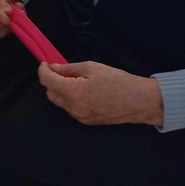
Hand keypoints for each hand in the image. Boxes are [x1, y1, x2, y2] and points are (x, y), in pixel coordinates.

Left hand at [39, 61, 164, 127]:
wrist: (141, 101)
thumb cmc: (119, 82)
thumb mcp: (91, 68)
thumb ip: (68, 68)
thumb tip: (54, 67)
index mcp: (73, 93)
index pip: (46, 81)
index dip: (43, 70)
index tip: (46, 63)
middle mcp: (73, 108)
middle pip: (50, 93)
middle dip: (52, 81)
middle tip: (62, 70)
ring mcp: (80, 117)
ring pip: (60, 102)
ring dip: (61, 90)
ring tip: (76, 80)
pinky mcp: (88, 122)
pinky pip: (72, 109)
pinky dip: (71, 99)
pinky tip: (83, 91)